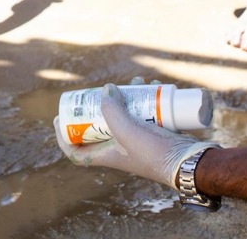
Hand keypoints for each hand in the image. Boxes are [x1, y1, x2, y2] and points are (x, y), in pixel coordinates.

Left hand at [53, 84, 219, 188]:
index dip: (63, 137)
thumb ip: (111, 110)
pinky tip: (154, 86)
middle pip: (100, 126)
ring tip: (136, 82)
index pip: (76, 152)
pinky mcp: (154, 134)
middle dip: (100, 106)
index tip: (57, 119)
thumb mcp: (125, 131)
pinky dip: (147, 100)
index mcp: (107, 156)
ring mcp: (137, 141)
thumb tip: (104, 90)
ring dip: (127, 98)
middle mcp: (119, 149)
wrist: (189, 163)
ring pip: (124, 115)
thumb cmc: (154, 153)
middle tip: (101, 90)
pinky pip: (144, 114)